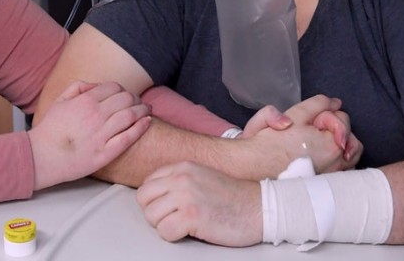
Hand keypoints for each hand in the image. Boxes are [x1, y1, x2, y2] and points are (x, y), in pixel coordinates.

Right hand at [27, 80, 149, 189]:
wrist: (41, 157)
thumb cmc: (50, 130)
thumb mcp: (59, 101)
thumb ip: (78, 87)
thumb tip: (97, 85)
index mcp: (84, 101)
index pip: (114, 88)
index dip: (123, 89)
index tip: (127, 95)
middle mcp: (95, 115)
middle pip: (126, 99)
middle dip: (136, 98)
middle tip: (140, 102)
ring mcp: (101, 135)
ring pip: (131, 115)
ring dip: (143, 110)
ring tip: (147, 110)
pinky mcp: (105, 153)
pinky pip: (129, 137)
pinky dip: (141, 127)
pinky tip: (147, 122)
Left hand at [136, 161, 261, 246]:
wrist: (260, 207)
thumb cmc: (233, 197)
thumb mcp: (202, 176)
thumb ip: (178, 180)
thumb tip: (154, 195)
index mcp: (182, 167)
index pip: (147, 183)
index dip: (154, 200)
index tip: (169, 208)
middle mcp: (181, 178)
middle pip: (143, 199)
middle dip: (155, 213)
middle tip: (173, 219)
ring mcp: (186, 196)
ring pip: (151, 216)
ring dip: (165, 225)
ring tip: (184, 225)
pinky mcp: (192, 216)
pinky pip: (164, 231)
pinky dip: (174, 236)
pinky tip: (190, 232)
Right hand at [241, 95, 361, 169]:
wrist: (254, 168)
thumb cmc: (271, 143)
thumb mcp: (294, 115)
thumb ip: (318, 104)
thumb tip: (335, 102)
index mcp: (332, 144)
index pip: (342, 119)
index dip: (324, 115)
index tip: (309, 121)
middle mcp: (337, 164)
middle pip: (351, 137)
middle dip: (335, 129)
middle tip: (312, 130)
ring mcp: (332, 177)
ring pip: (349, 156)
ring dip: (338, 145)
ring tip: (317, 143)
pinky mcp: (324, 186)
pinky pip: (342, 171)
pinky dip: (336, 162)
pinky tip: (319, 158)